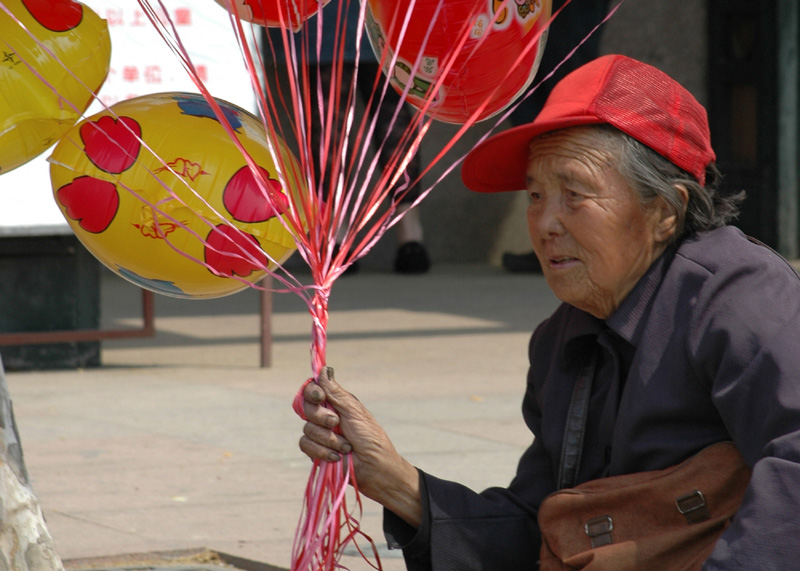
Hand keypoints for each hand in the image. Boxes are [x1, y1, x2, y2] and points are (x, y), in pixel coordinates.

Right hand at [299, 366, 421, 527]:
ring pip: (307, 429)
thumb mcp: (354, 412)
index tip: (320, 397)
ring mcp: (320, 434)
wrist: (374, 468)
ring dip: (328, 439)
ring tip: (346, 447)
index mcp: (336, 404)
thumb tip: (324, 368)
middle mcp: (326, 416)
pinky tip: (337, 457)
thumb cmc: (370, 438)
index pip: (314, 391)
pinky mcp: (316, 451)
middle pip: (306, 408)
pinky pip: (306, 445)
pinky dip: (322, 451)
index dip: (312, 392)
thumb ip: (335, 392)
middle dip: (321, 417)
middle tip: (336, 423)